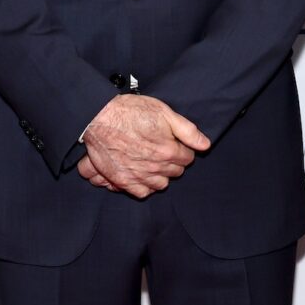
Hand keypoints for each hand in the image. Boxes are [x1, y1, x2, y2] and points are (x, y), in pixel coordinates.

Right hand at [80, 95, 209, 198]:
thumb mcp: (163, 112)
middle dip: (174, 161)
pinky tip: (143, 175)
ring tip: (154, 162)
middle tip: (164, 149)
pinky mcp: (122, 181)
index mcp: (168, 151)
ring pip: (161, 184)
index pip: (188, 158)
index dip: (184, 148)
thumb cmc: (130, 111)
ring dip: (161, 174)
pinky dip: (145, 186)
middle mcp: (155, 168)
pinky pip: (142, 192)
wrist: (99, 117)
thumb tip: (205, 144)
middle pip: (175, 172)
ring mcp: (138, 176)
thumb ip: (187, 130)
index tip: (177, 143)